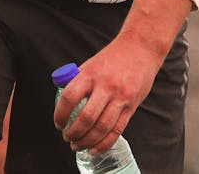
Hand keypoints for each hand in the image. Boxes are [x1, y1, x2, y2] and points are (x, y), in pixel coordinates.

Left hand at [53, 0, 192, 153]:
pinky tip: (94, 148)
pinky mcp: (131, 106)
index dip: (60, 114)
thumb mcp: (91, 65)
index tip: (58, 123)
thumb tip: (64, 102)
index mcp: (90, 74)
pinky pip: (116, 130)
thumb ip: (78, 82)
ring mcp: (120, 97)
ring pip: (101, 127)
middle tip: (67, 138)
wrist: (140, 49)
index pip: (69, 98)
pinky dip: (104, 143)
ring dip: (86, 141)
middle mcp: (105, 86)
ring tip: (78, 145)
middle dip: (73, 133)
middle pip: (86, 117)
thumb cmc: (113, 58)